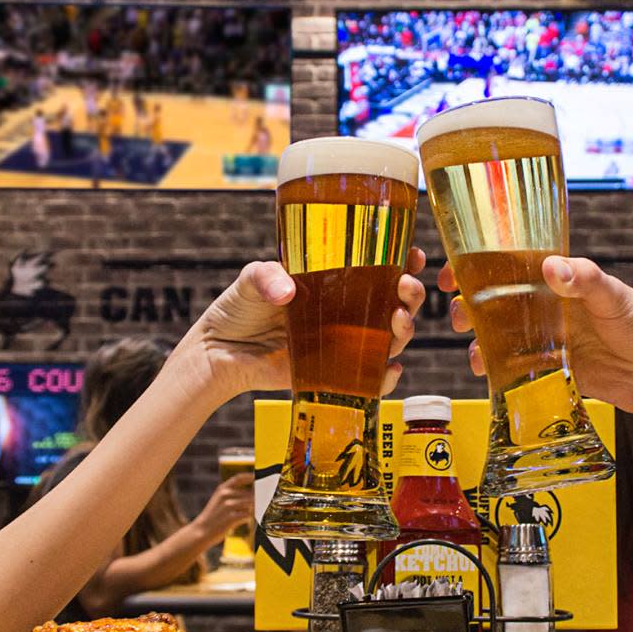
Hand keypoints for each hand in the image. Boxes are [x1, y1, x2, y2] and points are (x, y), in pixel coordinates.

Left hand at [173, 248, 425, 403]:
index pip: (380, 267)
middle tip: (405, 287)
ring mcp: (344, 342)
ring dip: (405, 329)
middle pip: (396, 303)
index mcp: (335, 281)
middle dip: (411, 294)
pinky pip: (370, 377)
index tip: (414, 254)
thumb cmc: (237, 308)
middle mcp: (347, 311)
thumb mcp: (251, 280)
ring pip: (391, 338)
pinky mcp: (336, 373)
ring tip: (398, 320)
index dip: (405, 261)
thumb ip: (266, 278)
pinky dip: (385, 377)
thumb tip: (288, 290)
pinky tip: (389, 369)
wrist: (218, 352)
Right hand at [192, 472, 254, 546]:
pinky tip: (242, 521)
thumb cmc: (213, 517)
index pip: (239, 478)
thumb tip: (255, 491)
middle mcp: (225, 494)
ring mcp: (228, 505)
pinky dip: (248, 518)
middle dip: (256, 500)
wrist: (200, 532)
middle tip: (257, 506)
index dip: (251, 476)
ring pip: (251, 504)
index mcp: (222, 489)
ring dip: (252, 510)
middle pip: (250, 494)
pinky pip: (248, 515)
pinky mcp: (231, 517)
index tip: (259, 478)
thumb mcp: (219, 500)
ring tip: (246, 515)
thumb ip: (233, 494)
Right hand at [440, 256, 632, 439]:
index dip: (478, 264)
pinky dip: (495, 368)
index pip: (511, 264)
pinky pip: (512, 366)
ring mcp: (544, 338)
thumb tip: (552, 267)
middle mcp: (546, 307)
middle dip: (469, 306)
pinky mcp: (546, 368)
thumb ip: (587, 281)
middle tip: (457, 315)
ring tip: (472, 350)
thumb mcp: (616, 298)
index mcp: (560, 280)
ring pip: (498, 334)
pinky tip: (486, 371)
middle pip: (496, 301)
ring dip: (478, 339)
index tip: (453, 271)